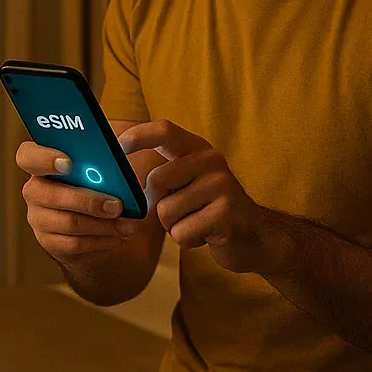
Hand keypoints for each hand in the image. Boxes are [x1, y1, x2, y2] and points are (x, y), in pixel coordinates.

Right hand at [15, 140, 137, 262]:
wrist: (93, 224)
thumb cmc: (98, 187)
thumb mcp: (102, 169)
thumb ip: (110, 159)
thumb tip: (124, 159)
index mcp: (42, 164)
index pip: (27, 156)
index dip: (44, 159)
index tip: (69, 164)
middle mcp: (34, 190)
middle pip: (52, 195)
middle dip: (89, 201)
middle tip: (117, 206)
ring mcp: (38, 218)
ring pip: (69, 222)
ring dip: (103, 225)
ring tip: (126, 225)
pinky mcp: (49, 242)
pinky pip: (74, 243)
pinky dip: (100, 241)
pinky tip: (116, 237)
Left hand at [116, 119, 269, 272]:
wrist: (255, 236)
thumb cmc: (210, 210)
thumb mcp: (189, 183)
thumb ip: (162, 174)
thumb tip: (118, 177)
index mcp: (199, 149)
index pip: (164, 130)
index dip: (137, 136)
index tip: (117, 147)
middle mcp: (211, 161)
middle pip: (155, 180)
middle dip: (157, 204)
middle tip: (178, 212)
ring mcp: (222, 186)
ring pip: (166, 211)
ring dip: (174, 226)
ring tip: (197, 223)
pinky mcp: (226, 214)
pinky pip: (181, 232)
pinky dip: (187, 241)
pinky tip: (206, 235)